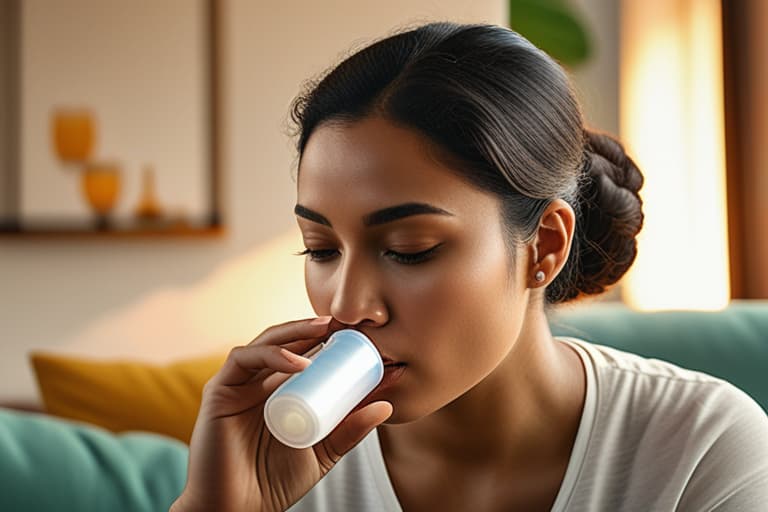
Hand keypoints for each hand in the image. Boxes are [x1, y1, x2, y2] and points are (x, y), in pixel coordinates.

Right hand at [171, 317, 392, 511]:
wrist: (236, 510)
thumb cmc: (274, 482)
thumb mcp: (323, 452)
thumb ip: (350, 430)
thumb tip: (386, 405)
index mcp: (280, 392)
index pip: (305, 356)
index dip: (329, 342)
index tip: (359, 337)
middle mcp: (258, 383)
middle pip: (286, 342)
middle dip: (314, 328)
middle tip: (345, 323)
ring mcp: (239, 385)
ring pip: (265, 343)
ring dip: (294, 331)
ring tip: (325, 330)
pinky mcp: (219, 390)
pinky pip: (243, 359)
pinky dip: (271, 355)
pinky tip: (298, 362)